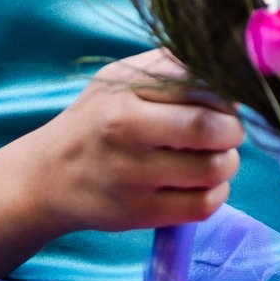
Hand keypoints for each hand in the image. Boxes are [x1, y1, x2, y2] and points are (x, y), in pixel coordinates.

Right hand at [29, 50, 244, 234]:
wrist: (47, 177)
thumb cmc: (95, 121)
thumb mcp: (120, 79)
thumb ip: (170, 67)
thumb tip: (230, 67)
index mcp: (125, 89)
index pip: (201, 83)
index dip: (226, 94)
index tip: (223, 102)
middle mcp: (126, 129)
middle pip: (213, 128)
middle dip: (232, 130)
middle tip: (224, 132)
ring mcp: (132, 175)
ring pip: (215, 168)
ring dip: (228, 162)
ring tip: (213, 157)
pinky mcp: (140, 213)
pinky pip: (204, 205)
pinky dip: (217, 193)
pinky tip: (202, 184)